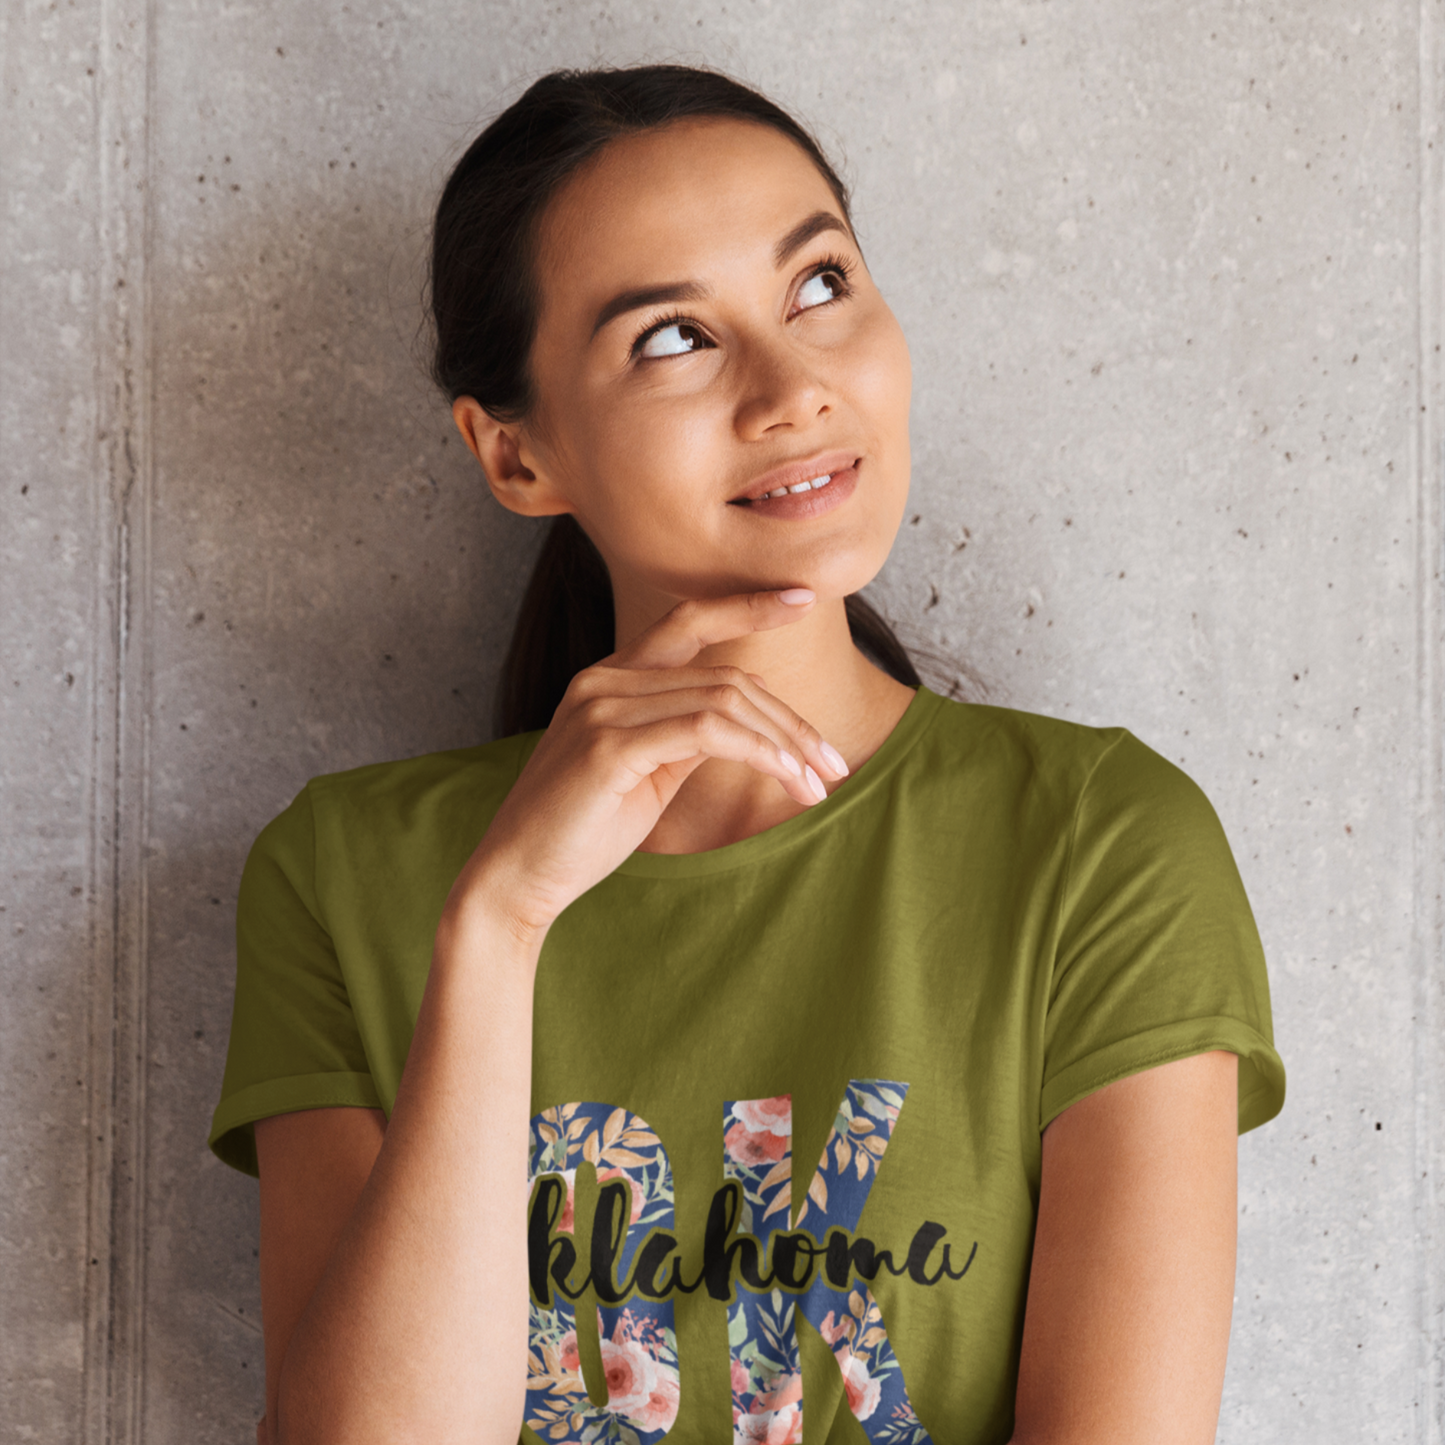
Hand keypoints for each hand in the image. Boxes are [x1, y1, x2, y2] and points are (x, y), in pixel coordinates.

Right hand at [447, 589, 843, 939]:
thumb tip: (747, 722)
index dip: (748, 604)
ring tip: (819, 783)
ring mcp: (603, 707)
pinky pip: (706, 731)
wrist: (517, 876)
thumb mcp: (647, 774)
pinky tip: (786, 775)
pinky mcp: (608, 745)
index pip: (688, 620)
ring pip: (723, 700)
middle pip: (725, 675)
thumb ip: (688, 737)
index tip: (803, 598)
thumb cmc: (582, 831)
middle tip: (834, 765)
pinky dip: (757, 751)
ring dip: (785, 742)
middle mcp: (604, 680)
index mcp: (610, 679)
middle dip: (791, 721)